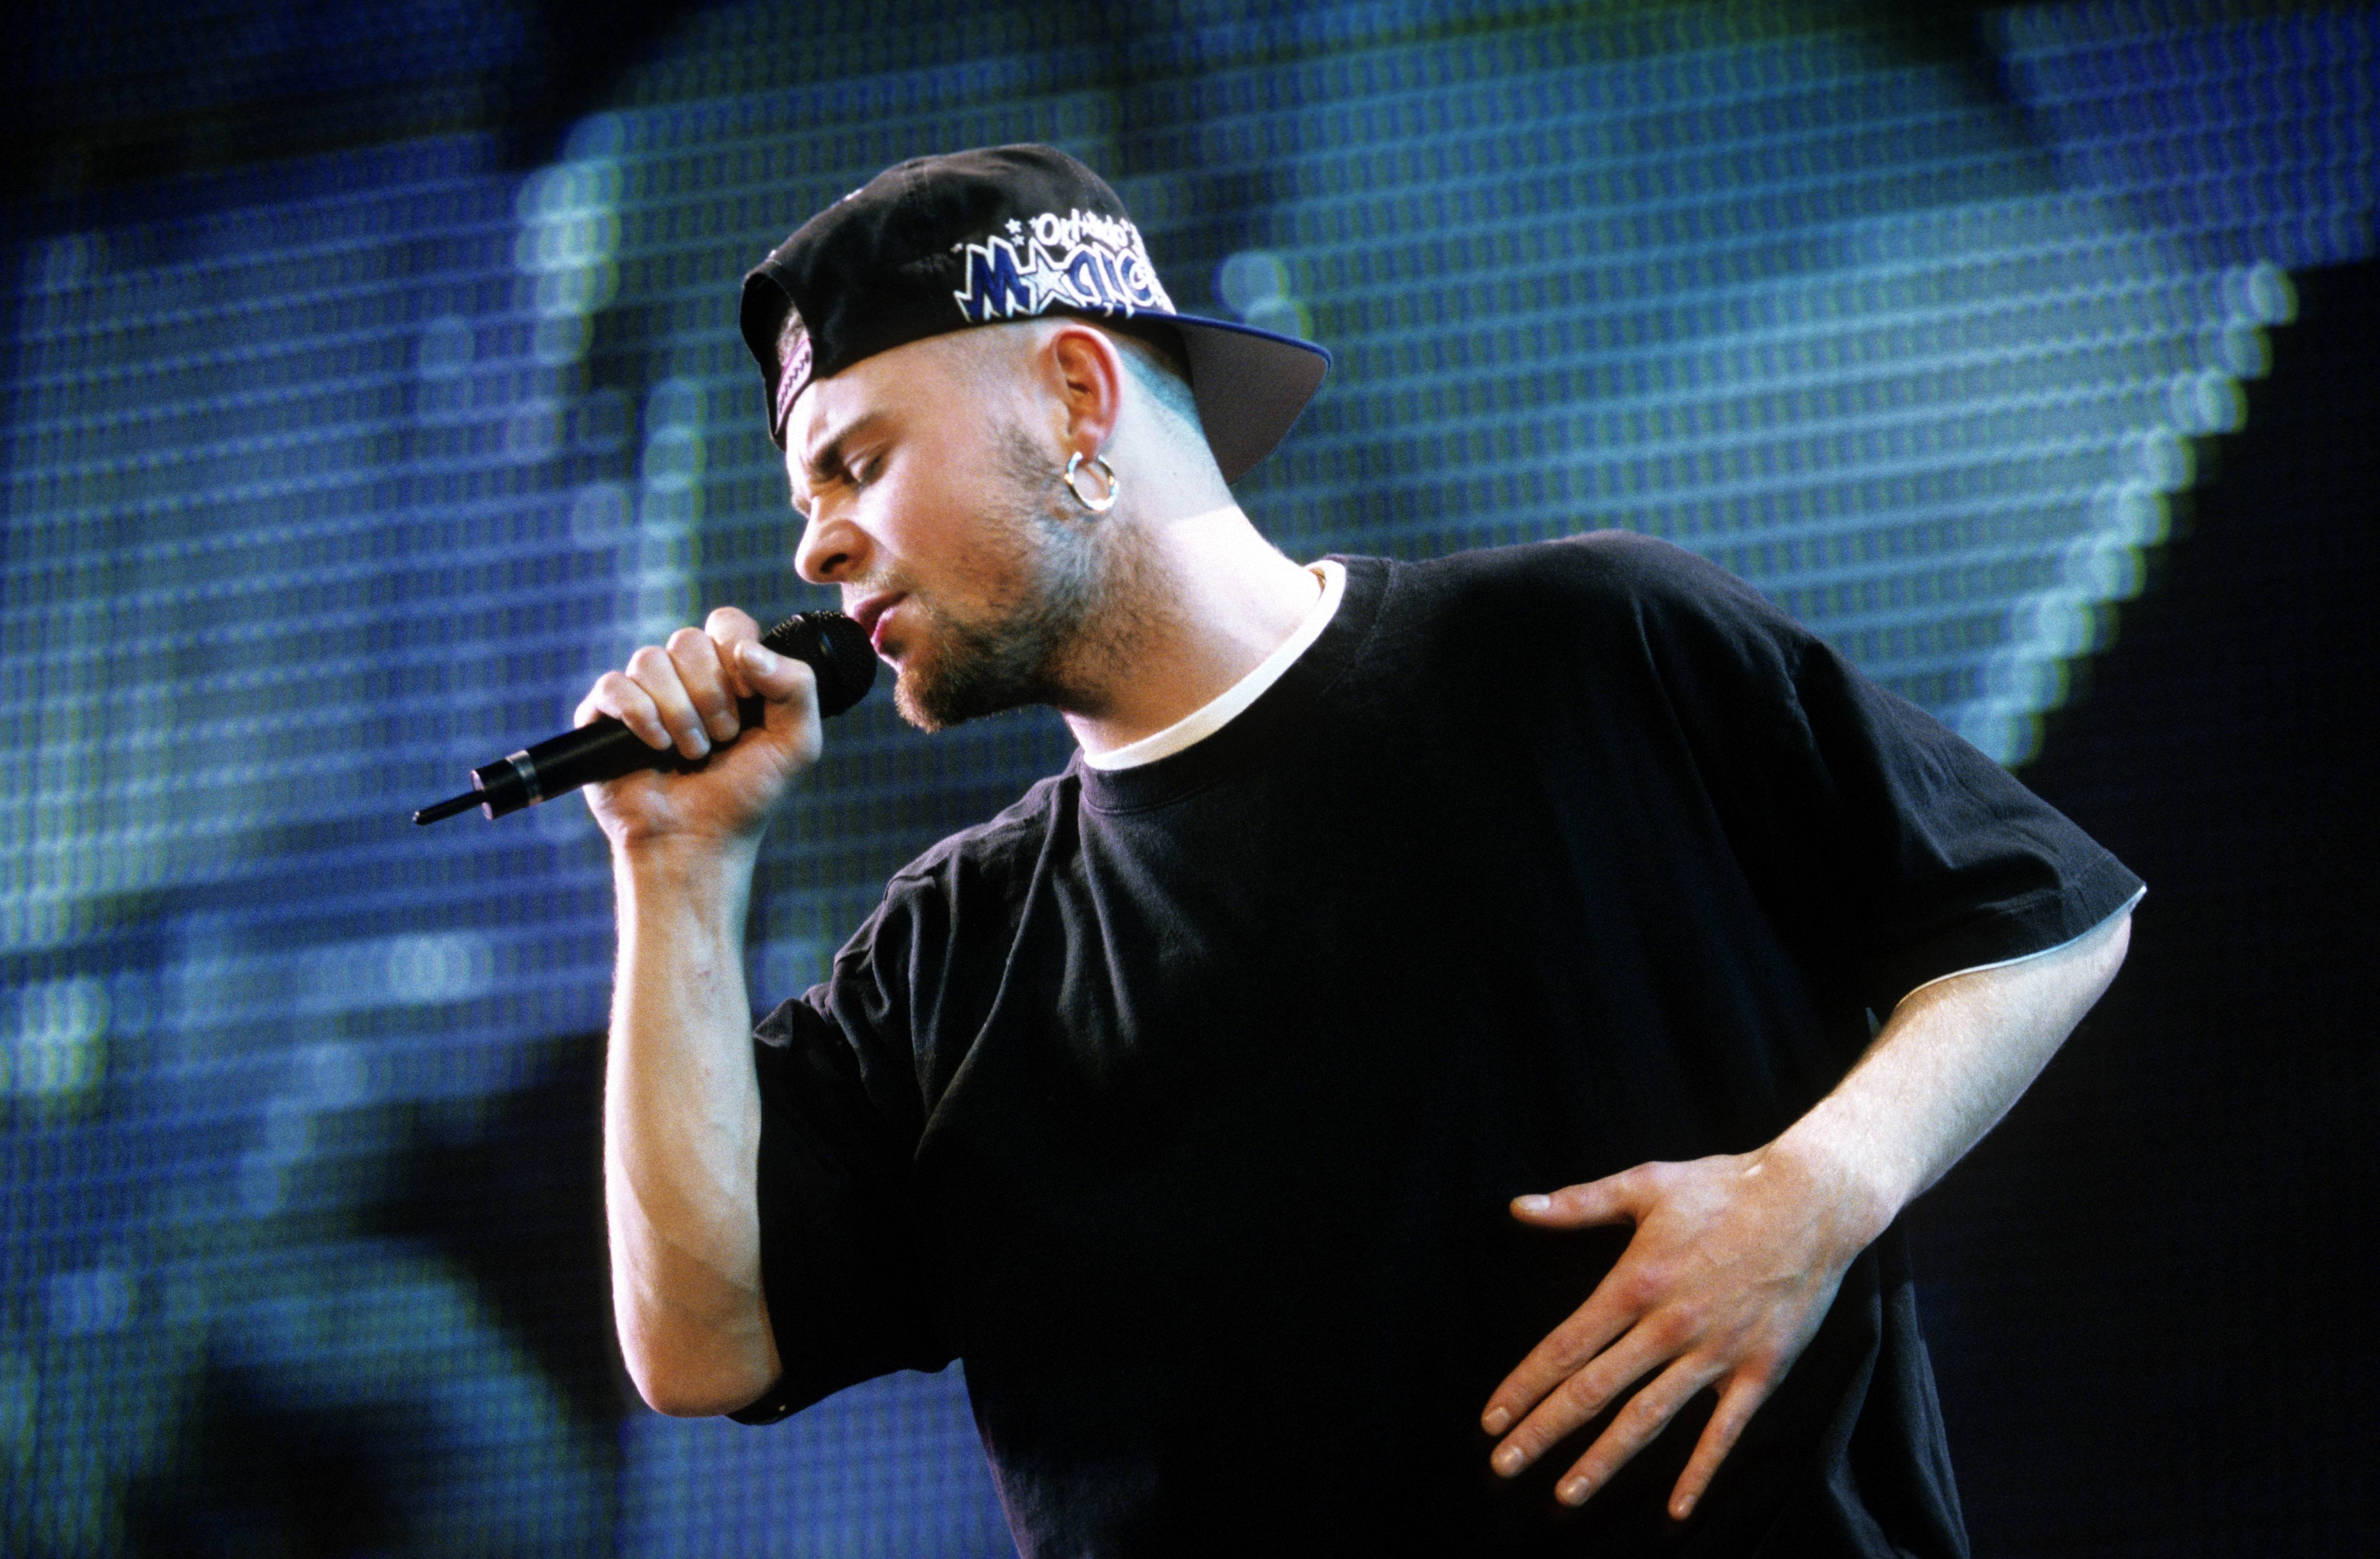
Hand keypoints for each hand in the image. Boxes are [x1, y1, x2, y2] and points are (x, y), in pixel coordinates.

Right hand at [574, 606, 824, 849]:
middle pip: (688, 639)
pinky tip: (656, 747)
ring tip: (693, 752)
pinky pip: (615, 685)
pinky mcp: (603, 718)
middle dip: (712, 693)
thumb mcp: (797, 743)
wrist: (698, 843)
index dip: (738, 653)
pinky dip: (640, 715)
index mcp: (728, 673)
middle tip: (723, 738)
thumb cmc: (747, 795)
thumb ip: (797, 685)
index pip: (727, 624)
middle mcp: (682, 678)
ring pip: (650, 659)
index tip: (750, 699)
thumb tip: (747, 649)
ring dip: (680, 712)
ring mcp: (641, 695)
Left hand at [1480, 1144, 1888, 1520]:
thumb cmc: (1724, 1188)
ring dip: (1603, 1460)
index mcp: (1635, 1283)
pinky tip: (1676, 1509)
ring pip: (1648, 1417)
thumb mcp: (1644, 1185)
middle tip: (1503, 1465)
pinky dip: (1700, 1472)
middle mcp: (1669, 1326)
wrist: (1812, 1200)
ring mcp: (1716, 1353)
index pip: (1565, 1347)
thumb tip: (1518, 1208)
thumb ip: (1578, 1203)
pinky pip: (1725, 1431)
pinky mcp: (1761, 1370)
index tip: (1491, 1418)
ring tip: (1566, 1494)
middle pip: (1593, 1390)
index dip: (1524, 1387)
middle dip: (1544, 1432)